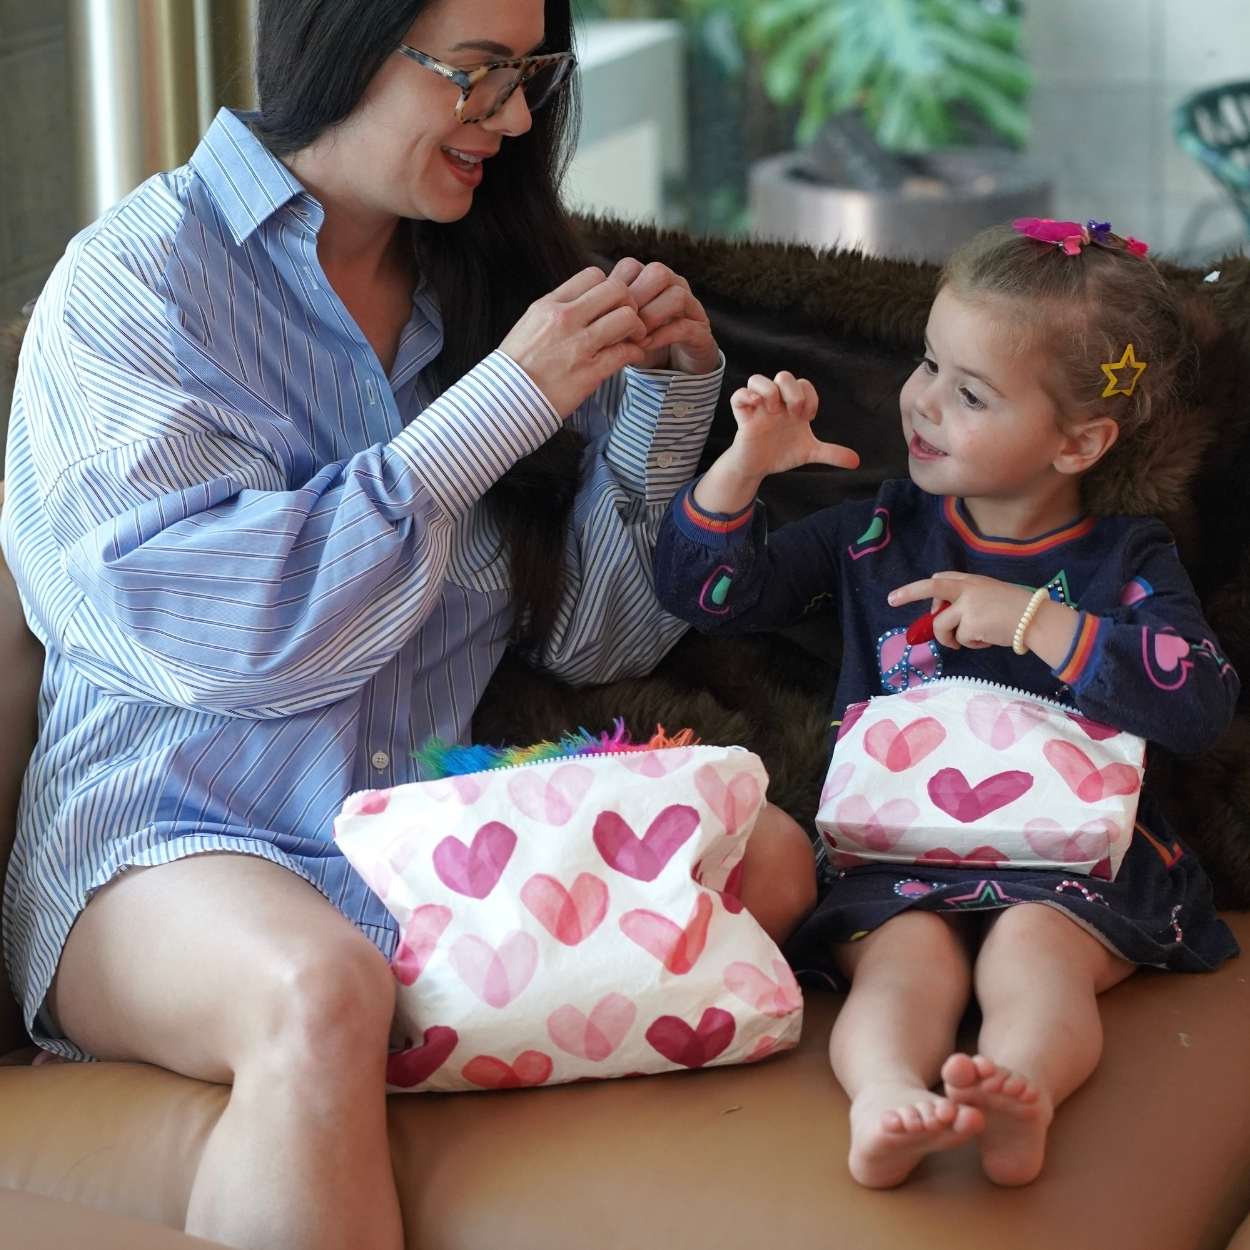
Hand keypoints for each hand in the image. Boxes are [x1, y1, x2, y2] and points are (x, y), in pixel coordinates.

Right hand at [498, 266, 648, 417]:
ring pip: (626, 317)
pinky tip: (631, 357)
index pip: (593, 275)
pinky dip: (635, 353)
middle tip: (627, 319)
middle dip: (628, 302)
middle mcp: (565, 319)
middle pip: (616, 289)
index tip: (609, 304)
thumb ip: (557, 310)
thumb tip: (582, 303)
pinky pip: (626, 352)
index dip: (608, 287)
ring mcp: (579, 345)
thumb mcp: (530, 324)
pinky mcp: (590, 372)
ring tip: (632, 338)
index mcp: (549, 305)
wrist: (506, 400)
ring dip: (636, 327)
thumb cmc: (517, 365)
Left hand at [607, 257, 719, 374]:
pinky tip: (646, 346)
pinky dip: (663, 336)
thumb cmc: (643, 341)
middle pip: (658, 272)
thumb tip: (584, 313)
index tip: (603, 312)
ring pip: (676, 295)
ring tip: (636, 337)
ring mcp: (691, 307)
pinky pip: (685, 326)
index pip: (631, 266)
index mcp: (651, 280)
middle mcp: (674, 286)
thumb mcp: (620, 326)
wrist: (674, 366)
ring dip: (652, 316)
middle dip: (636, 298)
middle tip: (621, 323)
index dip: (616, 287)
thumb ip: (607, 315)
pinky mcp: (701, 331)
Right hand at [691, 371, 859, 514]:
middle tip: (794, 414)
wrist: (759, 467)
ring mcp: (758, 407)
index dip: (810, 397)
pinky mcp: (743, 416)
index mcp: (792, 406)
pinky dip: (746, 397)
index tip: (808, 418)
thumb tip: (856, 461)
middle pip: (784, 375)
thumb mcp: (809, 453)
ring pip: (757, 379)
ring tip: (774, 412)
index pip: (804, 384)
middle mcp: (776, 402)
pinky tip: (757, 408)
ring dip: (769, 392)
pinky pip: (738, 395)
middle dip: (793, 392)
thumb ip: (831, 453)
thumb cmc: (782, 453)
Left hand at [888, 572, 1035, 650]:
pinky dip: (971, 644)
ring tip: (969, 641)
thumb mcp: (991, 596)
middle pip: (931, 588)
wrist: (1036, 620)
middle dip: (908, 593)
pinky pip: (959, 639)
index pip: (941, 579)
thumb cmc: (1017, 611)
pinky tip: (987, 640)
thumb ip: (968, 601)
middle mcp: (968, 589)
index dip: (923, 590)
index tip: (902, 594)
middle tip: (891, 599)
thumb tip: (943, 617)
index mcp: (973, 581)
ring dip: (950, 638)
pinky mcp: (970, 623)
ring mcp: (968, 605)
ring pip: (941, 625)